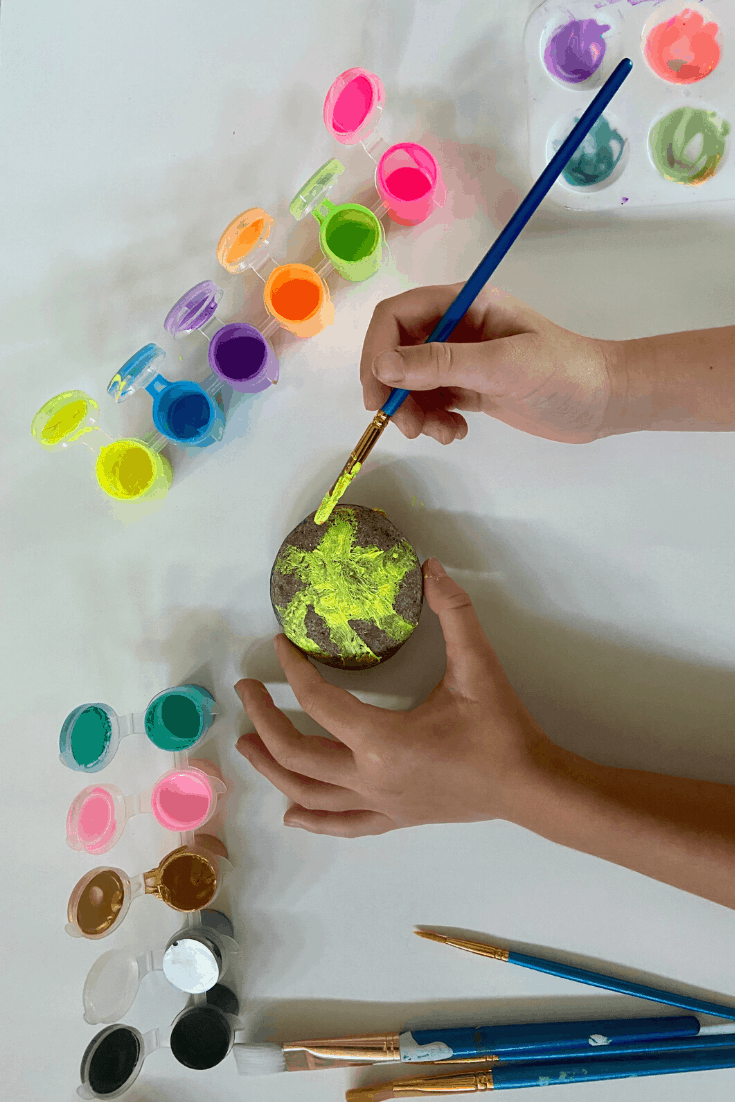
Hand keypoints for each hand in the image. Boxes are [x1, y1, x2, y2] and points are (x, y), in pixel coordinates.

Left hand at [234, 559, 550, 836]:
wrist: (529, 784)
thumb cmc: (501, 728)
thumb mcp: (478, 666)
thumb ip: (454, 612)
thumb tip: (431, 567)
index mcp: (384, 741)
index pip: (320, 703)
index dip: (293, 671)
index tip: (279, 646)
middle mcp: (371, 778)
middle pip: (297, 753)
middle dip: (264, 720)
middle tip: (245, 693)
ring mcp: (380, 804)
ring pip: (310, 794)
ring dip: (273, 769)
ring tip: (246, 746)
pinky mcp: (394, 818)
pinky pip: (343, 824)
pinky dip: (314, 820)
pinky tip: (292, 816)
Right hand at [360, 283, 617, 444]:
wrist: (605, 401)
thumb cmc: (563, 373)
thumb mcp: (502, 365)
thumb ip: (442, 363)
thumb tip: (383, 367)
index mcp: (463, 304)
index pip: (396, 317)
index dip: (378, 352)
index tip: (379, 394)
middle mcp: (456, 327)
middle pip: (397, 352)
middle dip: (394, 390)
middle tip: (407, 427)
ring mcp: (462, 358)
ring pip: (411, 382)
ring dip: (415, 411)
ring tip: (442, 433)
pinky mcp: (470, 386)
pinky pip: (431, 401)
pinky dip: (433, 420)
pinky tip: (456, 432)